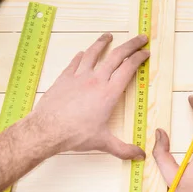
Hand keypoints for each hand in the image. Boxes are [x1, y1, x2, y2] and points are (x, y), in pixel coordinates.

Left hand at [30, 33, 148, 159]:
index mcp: (109, 93)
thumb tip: (140, 155)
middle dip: (131, 44)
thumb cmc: (75, 135)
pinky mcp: (64, 78)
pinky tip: (84, 53)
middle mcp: (96, 80)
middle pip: (117, 55)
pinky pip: (75, 62)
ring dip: (103, 42)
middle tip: (141, 37)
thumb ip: (123, 149)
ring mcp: (79, 76)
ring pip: (94, 53)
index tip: (146, 52)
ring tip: (109, 36)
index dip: (139, 58)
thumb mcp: (102, 143)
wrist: (46, 129)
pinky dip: (82, 55)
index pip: (128, 68)